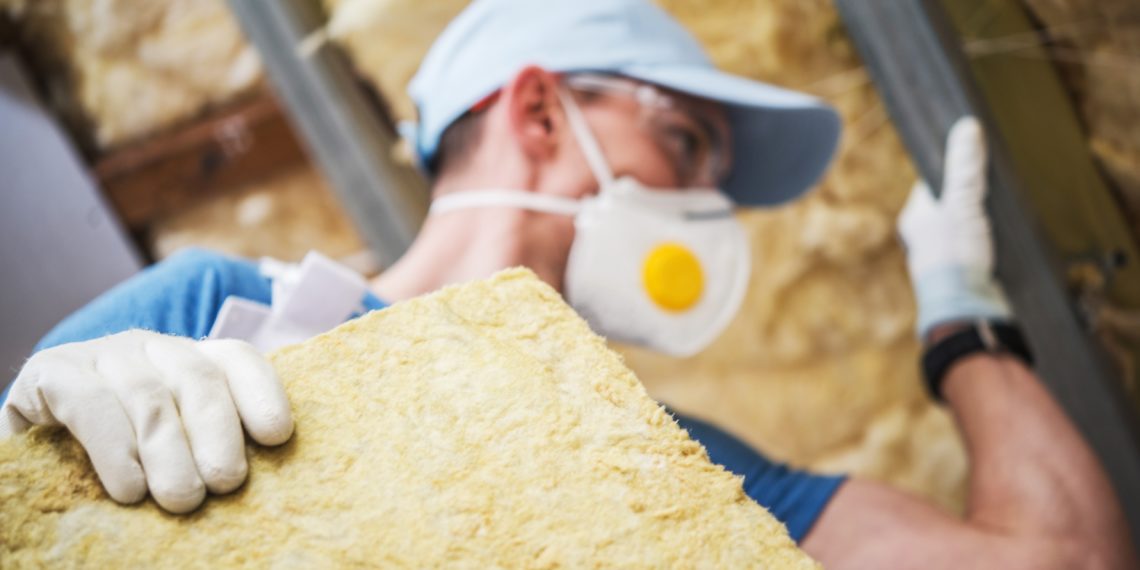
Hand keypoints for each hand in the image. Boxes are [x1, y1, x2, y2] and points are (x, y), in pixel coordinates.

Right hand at [0, 330, 292, 512]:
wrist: (37, 446)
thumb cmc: (119, 456)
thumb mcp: (172, 448)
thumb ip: (206, 448)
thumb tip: (248, 481)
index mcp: (191, 360)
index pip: (237, 360)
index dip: (262, 393)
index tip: (277, 435)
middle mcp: (152, 347)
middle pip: (200, 379)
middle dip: (219, 433)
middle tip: (226, 483)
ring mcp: (103, 354)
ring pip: (150, 398)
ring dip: (169, 453)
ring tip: (182, 499)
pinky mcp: (55, 371)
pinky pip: (91, 404)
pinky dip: (114, 450)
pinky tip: (128, 490)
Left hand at [898, 117, 1011, 340]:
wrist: (968, 310)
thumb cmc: (956, 256)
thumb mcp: (962, 204)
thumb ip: (964, 168)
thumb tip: (966, 127)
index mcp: (914, 218)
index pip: (932, 182)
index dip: (954, 168)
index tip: (974, 157)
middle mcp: (925, 237)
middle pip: (951, 203)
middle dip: (972, 194)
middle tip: (994, 184)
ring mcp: (945, 255)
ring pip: (966, 225)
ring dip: (983, 218)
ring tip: (1002, 209)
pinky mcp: (966, 271)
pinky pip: (978, 244)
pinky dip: (991, 238)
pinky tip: (1004, 235)